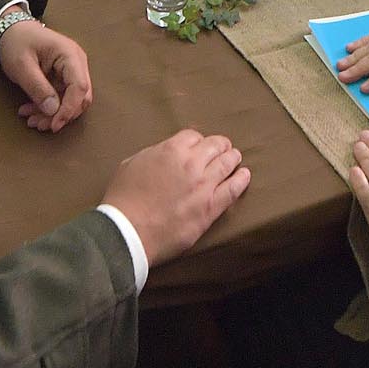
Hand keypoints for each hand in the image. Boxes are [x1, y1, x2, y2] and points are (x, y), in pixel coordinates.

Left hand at [0, 18, 91, 131]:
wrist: (11, 31)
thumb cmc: (17, 42)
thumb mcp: (22, 66)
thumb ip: (38, 88)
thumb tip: (53, 111)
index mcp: (70, 55)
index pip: (79, 87)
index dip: (69, 109)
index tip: (54, 124)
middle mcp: (76, 63)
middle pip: (80, 97)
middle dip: (60, 114)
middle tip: (39, 124)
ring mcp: (71, 71)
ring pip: (71, 101)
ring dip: (52, 114)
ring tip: (31, 120)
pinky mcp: (63, 78)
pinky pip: (61, 98)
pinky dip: (48, 108)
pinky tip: (31, 111)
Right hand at [102, 129, 250, 266]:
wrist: (128, 231)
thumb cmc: (124, 199)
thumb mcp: (132, 163)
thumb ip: (153, 154)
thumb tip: (164, 155)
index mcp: (171, 150)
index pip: (194, 136)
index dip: (197, 141)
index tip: (197, 146)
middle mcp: (192, 164)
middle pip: (215, 146)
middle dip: (220, 145)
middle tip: (223, 148)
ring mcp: (204, 186)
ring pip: (227, 164)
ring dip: (233, 158)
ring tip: (236, 158)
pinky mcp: (210, 208)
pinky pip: (233, 190)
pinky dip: (241, 180)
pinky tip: (244, 175)